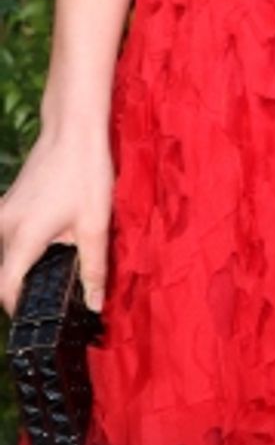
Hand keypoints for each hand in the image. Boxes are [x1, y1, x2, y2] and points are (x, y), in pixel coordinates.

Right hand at [0, 128, 112, 315]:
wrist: (74, 126)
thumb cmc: (86, 172)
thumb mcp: (96, 223)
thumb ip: (94, 269)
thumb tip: (94, 306)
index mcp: (23, 236)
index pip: (6, 289)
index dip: (20, 310)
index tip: (42, 317)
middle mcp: (4, 225)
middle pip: (3, 272)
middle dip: (24, 289)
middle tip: (54, 297)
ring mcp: (4, 211)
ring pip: (5, 253)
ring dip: (24, 266)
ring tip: (54, 270)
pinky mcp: (9, 201)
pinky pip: (9, 234)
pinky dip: (24, 246)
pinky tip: (51, 243)